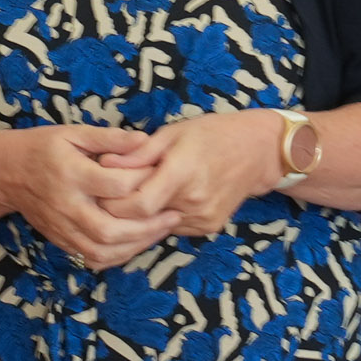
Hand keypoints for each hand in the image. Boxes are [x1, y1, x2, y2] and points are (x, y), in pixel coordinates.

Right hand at [0, 124, 181, 269]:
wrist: (7, 173)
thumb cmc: (43, 148)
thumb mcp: (74, 133)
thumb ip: (110, 138)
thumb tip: (145, 141)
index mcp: (71, 174)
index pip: (114, 186)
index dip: (143, 182)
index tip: (162, 175)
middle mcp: (66, 205)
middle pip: (110, 229)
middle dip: (147, 228)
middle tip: (173, 216)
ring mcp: (62, 227)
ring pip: (102, 250)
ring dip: (136, 246)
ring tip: (160, 231)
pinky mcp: (61, 240)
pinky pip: (92, 258)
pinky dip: (118, 256)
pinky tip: (137, 243)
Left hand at [102, 109, 284, 241]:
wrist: (259, 153)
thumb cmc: (214, 134)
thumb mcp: (174, 132)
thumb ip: (138, 152)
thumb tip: (104, 163)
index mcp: (183, 173)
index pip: (137, 204)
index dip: (113, 201)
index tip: (102, 189)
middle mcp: (194, 202)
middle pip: (142, 219)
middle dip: (120, 209)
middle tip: (108, 194)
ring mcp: (203, 219)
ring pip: (154, 227)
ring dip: (139, 215)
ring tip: (134, 193)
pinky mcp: (207, 228)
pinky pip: (171, 228)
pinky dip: (158, 217)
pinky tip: (158, 200)